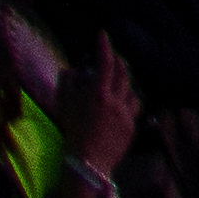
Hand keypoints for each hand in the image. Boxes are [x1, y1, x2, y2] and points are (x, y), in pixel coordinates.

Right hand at [60, 43, 139, 169]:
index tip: (102, 35)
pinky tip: (120, 105)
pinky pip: (133, 107)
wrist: (88, 162)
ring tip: (115, 84)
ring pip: (131, 89)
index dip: (104, 47)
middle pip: (123, 73)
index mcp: (99, 94)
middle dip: (117, 62)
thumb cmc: (72, 134)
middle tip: (111, 58)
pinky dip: (127, 101)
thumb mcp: (64, 107)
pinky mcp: (132, 125)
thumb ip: (68, 85)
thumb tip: (71, 70)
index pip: (105, 63)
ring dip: (124, 83)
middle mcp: (116, 100)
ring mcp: (126, 113)